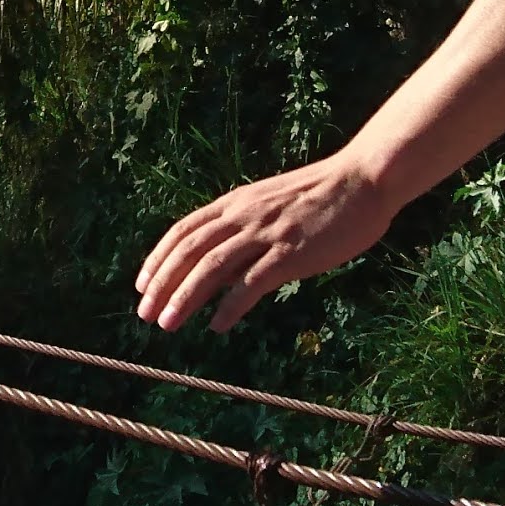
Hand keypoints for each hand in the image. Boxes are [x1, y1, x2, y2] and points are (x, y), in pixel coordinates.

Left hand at [135, 154, 393, 335]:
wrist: (363, 180)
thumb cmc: (320, 196)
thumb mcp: (270, 206)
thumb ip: (243, 232)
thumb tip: (216, 268)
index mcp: (236, 203)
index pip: (183, 231)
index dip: (158, 259)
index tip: (141, 285)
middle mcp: (243, 215)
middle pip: (189, 251)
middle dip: (162, 284)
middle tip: (145, 314)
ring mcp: (266, 232)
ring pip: (212, 267)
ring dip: (185, 298)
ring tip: (168, 324)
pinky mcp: (291, 252)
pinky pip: (252, 282)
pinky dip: (230, 305)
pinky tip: (217, 325)